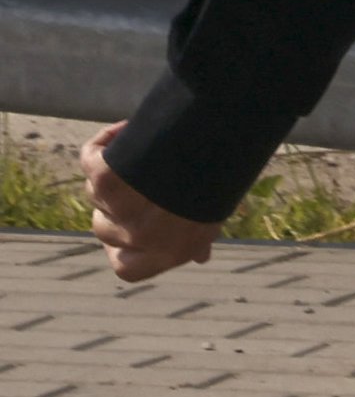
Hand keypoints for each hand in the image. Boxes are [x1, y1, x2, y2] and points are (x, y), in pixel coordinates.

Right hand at [84, 123, 218, 284]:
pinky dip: (102, 143)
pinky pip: (90, 159)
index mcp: (165, 254)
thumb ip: (199, 242)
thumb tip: (201, 257)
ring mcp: (120, 212)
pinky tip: (124, 129)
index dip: (123, 249)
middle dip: (118, 207)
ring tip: (146, 153)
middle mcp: (139, 239)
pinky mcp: (105, 180)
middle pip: (103, 227)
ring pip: (95, 194)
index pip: (126, 267)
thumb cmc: (218, 186)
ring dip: (112, 172)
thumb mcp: (211, 220)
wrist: (222, 145)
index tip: (136, 229)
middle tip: (148, 181)